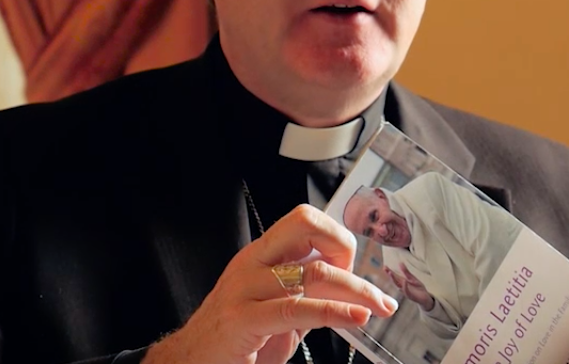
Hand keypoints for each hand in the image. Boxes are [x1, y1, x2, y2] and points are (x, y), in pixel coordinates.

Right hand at [144, 204, 397, 363]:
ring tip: (378, 307)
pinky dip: (335, 312)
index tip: (354, 269)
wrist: (189, 363)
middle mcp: (253, 262)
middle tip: (371, 285)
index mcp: (261, 255)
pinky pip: (297, 308)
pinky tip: (356, 318)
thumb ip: (309, 295)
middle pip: (306, 224)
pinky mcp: (243, 319)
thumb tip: (351, 288)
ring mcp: (245, 287)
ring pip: (312, 272)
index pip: (305, 219)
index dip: (335, 237)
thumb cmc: (235, 339)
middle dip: (346, 247)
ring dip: (356, 290)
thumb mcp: (278, 310)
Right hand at [384, 263, 435, 310]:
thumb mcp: (412, 278)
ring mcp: (406, 291)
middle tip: (385, 269)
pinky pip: (406, 291)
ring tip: (390, 273)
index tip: (384, 266)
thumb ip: (406, 272)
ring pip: (398, 285)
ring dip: (394, 279)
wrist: (425, 298)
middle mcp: (402, 287)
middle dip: (390, 275)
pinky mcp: (411, 296)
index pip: (395, 276)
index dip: (389, 271)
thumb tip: (400, 263)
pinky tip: (404, 281)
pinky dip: (405, 286)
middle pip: (394, 280)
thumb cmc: (418, 289)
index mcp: (403, 282)